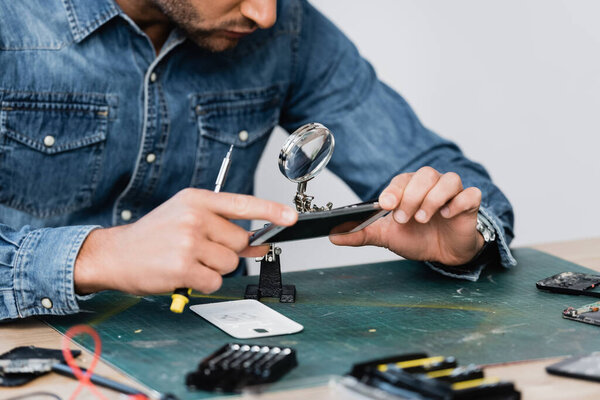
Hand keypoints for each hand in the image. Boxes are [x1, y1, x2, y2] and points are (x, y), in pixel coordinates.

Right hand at [74, 188, 297, 294]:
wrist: (115, 254)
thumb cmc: (154, 237)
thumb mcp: (188, 223)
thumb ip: (225, 231)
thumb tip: (261, 242)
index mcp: (196, 200)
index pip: (242, 203)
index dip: (271, 210)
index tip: (291, 217)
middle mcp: (194, 217)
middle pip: (238, 240)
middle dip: (225, 251)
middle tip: (199, 250)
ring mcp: (188, 241)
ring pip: (230, 263)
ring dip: (214, 269)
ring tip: (187, 261)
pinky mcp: (183, 267)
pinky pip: (215, 281)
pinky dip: (204, 283)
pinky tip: (183, 275)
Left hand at [330, 167, 483, 264]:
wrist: (443, 252)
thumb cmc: (416, 237)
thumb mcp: (386, 237)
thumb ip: (362, 234)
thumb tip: (334, 236)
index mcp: (410, 188)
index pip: (401, 180)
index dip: (394, 190)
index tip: (386, 204)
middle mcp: (432, 185)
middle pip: (425, 175)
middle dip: (412, 196)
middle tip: (404, 218)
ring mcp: (452, 193)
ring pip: (448, 180)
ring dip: (433, 198)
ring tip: (422, 218)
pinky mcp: (470, 204)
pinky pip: (470, 194)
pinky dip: (458, 203)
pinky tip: (447, 215)